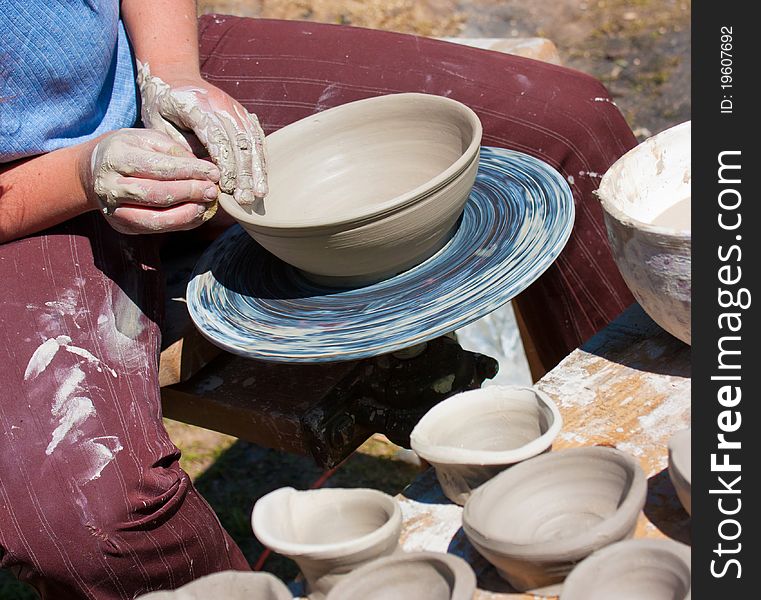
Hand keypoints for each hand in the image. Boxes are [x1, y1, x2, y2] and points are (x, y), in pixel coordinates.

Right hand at [81, 128, 220, 233]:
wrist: (92, 171)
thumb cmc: (127, 150)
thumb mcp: (145, 140)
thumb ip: (172, 151)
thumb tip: (203, 167)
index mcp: (115, 157)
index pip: (158, 167)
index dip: (189, 171)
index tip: (213, 172)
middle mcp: (109, 186)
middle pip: (157, 194)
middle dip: (190, 193)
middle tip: (213, 190)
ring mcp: (114, 210)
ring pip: (156, 218)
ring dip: (188, 213)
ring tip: (208, 203)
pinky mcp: (122, 226)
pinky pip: (156, 228)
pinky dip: (181, 223)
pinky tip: (197, 213)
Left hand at [136, 61, 266, 205]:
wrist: (175, 75)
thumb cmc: (162, 105)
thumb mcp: (159, 125)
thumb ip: (179, 147)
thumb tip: (202, 174)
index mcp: (195, 104)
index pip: (217, 138)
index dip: (226, 165)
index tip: (228, 189)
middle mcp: (220, 103)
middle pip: (239, 141)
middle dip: (244, 174)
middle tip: (245, 199)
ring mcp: (235, 107)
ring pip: (252, 140)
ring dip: (258, 170)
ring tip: (260, 194)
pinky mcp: (243, 113)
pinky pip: (256, 137)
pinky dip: (260, 159)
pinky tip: (262, 179)